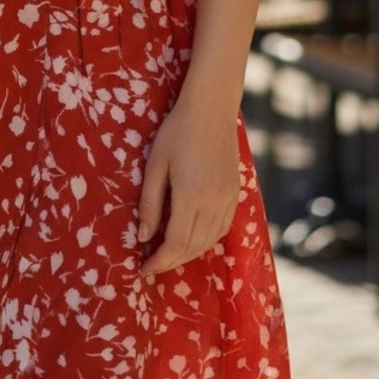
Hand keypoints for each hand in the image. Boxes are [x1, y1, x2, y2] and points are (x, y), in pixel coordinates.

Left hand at [137, 96, 241, 276]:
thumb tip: (143, 237)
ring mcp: (228, 199)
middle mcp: (214, 203)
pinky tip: (191, 239)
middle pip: (194, 247)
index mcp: (191, 196)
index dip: (160, 261)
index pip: (176, 243)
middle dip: (172, 262)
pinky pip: (222, 229)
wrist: (211, 109)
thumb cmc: (176, 132)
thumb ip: (150, 203)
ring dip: (188, 254)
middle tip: (152, 266)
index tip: (143, 269)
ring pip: (209, 241)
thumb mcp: (155, 165)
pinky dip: (205, 241)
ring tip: (168, 256)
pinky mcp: (235, 193)